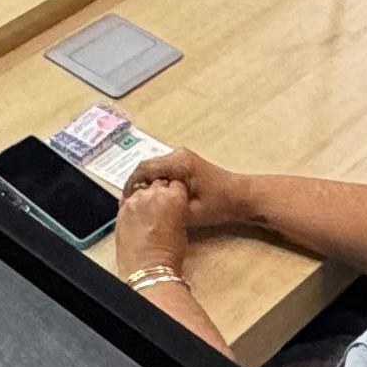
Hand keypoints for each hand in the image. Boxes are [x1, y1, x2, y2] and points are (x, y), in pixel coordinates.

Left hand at [113, 179, 192, 280]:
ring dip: (145, 197)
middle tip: (160, 204)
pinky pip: (129, 200)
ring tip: (147, 212)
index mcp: (174, 196)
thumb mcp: (182, 226)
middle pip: (158, 182)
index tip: (174, 195)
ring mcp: (136, 200)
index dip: (175, 189)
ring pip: (142, 189)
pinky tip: (136, 216)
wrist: (149, 267)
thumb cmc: (169, 253)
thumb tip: (171, 205)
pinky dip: (133, 205)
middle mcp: (154, 193)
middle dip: (160, 191)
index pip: (177, 181)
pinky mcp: (122, 208)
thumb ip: (176, 208)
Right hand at [122, 142, 255, 234]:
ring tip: (138, 204)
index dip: (131, 185)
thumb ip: (165, 206)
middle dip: (136, 186)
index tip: (124, 202)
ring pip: (153, 169)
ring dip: (145, 184)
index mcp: (179, 163)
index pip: (144, 169)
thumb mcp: (190, 212)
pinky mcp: (184, 162)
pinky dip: (155, 182)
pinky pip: (162, 170)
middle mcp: (178, 154)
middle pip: (146, 167)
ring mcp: (181, 156)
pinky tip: (153, 198)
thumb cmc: (219, 205)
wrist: (241, 196)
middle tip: (128, 206)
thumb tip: (143, 206)